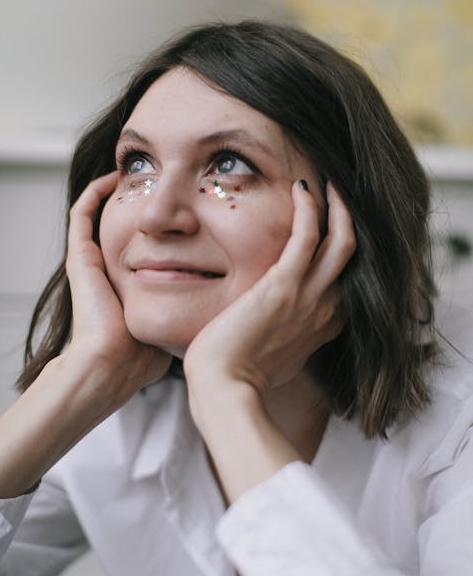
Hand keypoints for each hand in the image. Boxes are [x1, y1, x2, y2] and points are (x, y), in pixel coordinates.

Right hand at [65, 171, 171, 405]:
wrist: (112, 366)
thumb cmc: (145, 357)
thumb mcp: (174, 327)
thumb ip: (194, 314)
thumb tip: (226, 307)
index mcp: (128, 286)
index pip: (141, 247)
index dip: (158, 227)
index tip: (184, 211)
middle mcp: (107, 272)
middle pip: (121, 227)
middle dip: (140, 203)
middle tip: (161, 184)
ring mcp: (90, 264)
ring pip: (98, 216)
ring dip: (116, 193)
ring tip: (138, 173)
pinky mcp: (80, 258)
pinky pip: (81, 214)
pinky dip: (94, 192)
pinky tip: (114, 176)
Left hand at [184, 181, 355, 398]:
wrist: (225, 391)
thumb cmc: (239, 380)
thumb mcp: (273, 359)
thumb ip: (282, 339)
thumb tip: (268, 331)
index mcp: (324, 325)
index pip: (344, 279)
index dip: (340, 250)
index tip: (328, 228)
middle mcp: (326, 309)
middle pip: (351, 255)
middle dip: (348, 220)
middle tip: (337, 194)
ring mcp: (310, 298)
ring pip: (342, 241)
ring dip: (338, 208)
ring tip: (327, 184)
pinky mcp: (285, 286)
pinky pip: (308, 236)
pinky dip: (309, 208)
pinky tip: (300, 188)